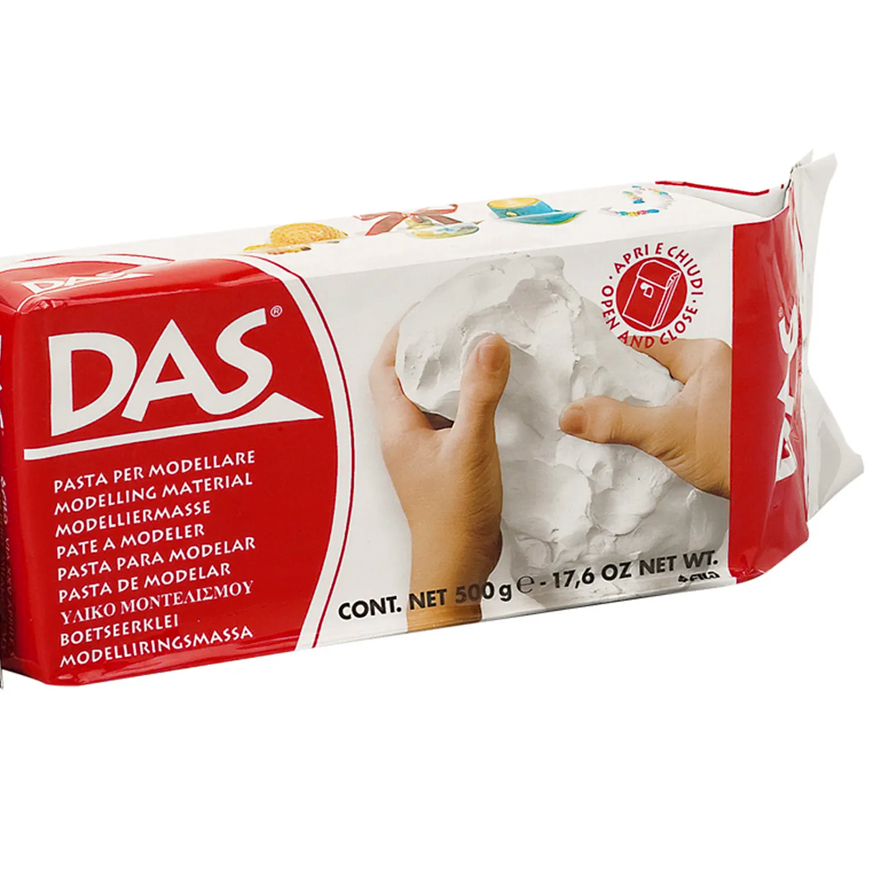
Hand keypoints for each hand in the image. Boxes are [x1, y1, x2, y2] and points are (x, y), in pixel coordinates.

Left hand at [369, 325, 510, 629]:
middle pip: (406, 380)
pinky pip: (449, 421)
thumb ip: (480, 393)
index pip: (385, 368)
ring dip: (448, 376)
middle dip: (427, 350)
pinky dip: (465, 402)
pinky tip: (491, 396)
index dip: (400, 336)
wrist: (457, 565)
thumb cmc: (455, 511)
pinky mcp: (442, 465)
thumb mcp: (471, 445)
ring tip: (477, 351)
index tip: (427, 311)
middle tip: (458, 325)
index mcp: (397, 427)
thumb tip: (487, 340)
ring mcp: (422, 452)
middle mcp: (404, 436)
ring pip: (430, 402)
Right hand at [559, 338, 731, 497]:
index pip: (645, 346)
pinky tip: (637, 434)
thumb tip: (568, 414)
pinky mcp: (721, 416)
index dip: (611, 357)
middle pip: (652, 369)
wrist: (772, 493)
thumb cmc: (732, 453)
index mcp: (707, 354)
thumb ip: (616, 422)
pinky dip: (656, 420)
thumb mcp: (666, 435)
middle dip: (622, 386)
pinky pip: (676, 409)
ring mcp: (721, 391)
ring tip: (605, 418)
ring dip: (639, 406)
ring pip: (664, 391)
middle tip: (587, 399)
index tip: (581, 371)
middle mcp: (718, 365)